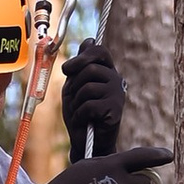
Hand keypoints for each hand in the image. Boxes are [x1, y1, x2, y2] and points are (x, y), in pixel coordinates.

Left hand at [61, 38, 127, 157]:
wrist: (86, 144)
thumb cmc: (80, 115)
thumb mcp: (75, 86)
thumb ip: (79, 66)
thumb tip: (89, 40)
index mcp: (106, 71)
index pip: (99, 51)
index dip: (82, 56)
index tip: (66, 70)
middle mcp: (115, 79)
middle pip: (90, 68)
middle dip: (74, 85)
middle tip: (74, 99)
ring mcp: (117, 94)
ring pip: (88, 87)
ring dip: (76, 102)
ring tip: (80, 112)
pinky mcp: (115, 109)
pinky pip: (89, 104)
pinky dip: (80, 114)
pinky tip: (84, 121)